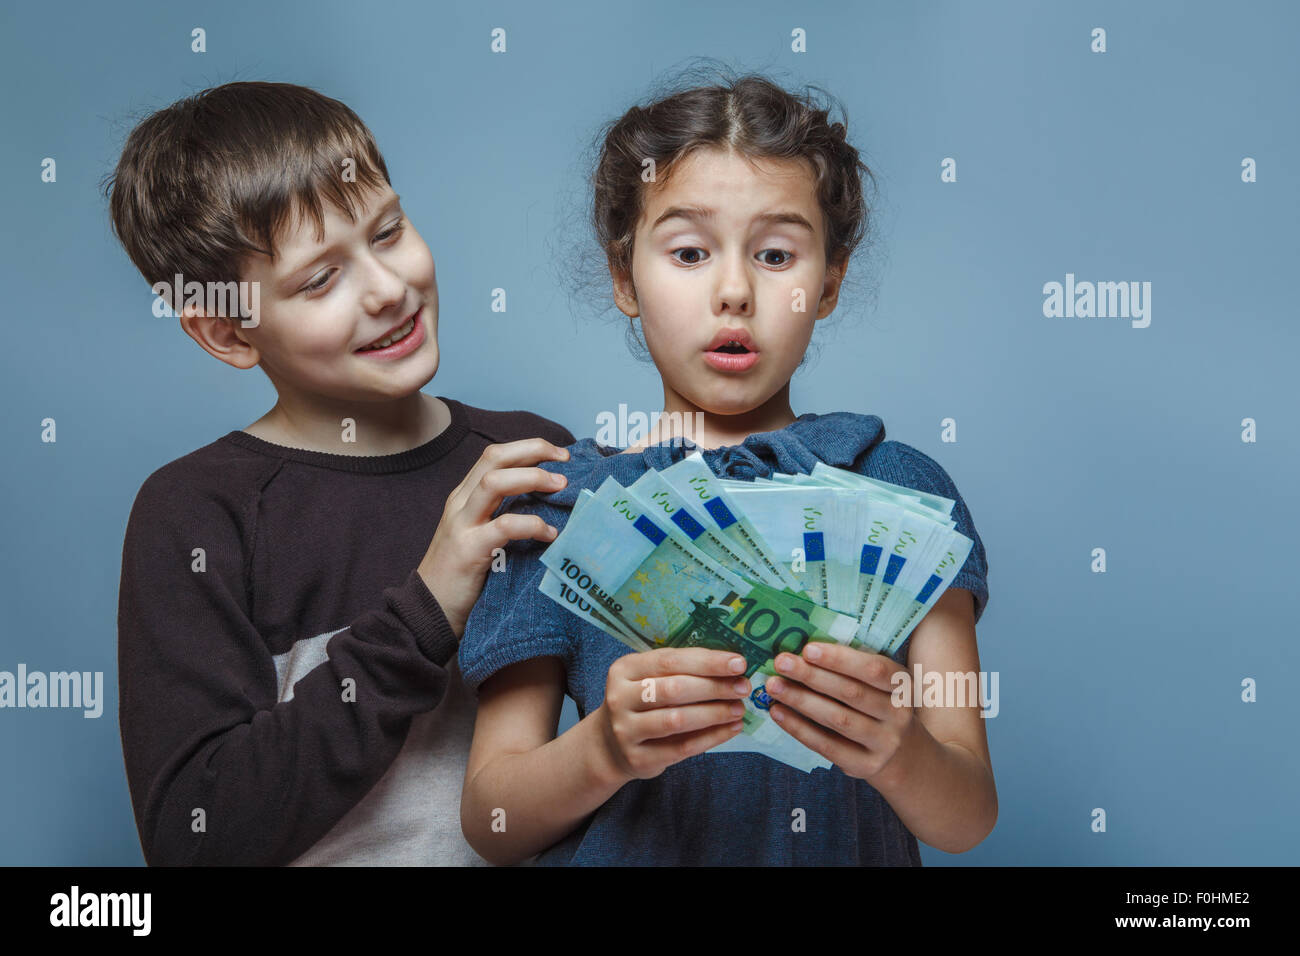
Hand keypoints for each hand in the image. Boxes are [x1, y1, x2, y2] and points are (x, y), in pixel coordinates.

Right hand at [418, 438, 569, 635]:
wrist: (429, 611)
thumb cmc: (463, 574)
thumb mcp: (479, 534)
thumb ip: (503, 513)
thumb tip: (548, 502)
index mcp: (464, 496)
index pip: (494, 455)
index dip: (528, 447)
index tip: (559, 455)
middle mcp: (461, 504)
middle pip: (494, 458)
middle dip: (532, 451)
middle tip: (564, 461)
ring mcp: (462, 525)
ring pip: (494, 483)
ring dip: (532, 479)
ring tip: (560, 487)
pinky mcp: (468, 551)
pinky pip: (503, 526)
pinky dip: (531, 524)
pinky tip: (550, 534)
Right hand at [594, 647, 749, 782]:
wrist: (610, 745)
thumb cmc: (640, 703)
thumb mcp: (648, 679)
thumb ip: (680, 671)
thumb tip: (730, 665)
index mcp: (624, 669)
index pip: (670, 660)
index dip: (707, 661)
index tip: (738, 663)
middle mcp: (619, 698)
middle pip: (673, 689)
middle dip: (714, 687)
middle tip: (742, 687)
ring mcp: (626, 730)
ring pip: (677, 720)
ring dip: (714, 713)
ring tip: (738, 709)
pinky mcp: (638, 758)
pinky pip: (681, 748)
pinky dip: (711, 738)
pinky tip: (730, 729)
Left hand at [763, 643, 917, 781]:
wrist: (903, 755)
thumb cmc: (879, 706)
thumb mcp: (881, 685)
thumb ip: (853, 669)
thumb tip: (803, 652)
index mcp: (903, 685)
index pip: (874, 669)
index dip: (841, 659)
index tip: (807, 649)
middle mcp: (898, 715)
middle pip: (851, 693)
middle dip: (812, 675)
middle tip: (781, 662)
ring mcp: (883, 743)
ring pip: (837, 719)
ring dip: (801, 700)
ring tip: (774, 686)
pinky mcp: (864, 765)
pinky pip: (826, 745)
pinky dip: (799, 728)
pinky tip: (778, 712)